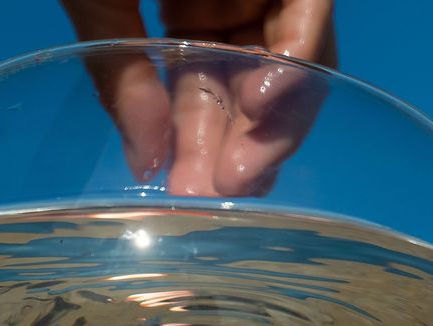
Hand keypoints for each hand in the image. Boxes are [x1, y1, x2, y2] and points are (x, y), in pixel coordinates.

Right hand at [60, 0, 335, 194]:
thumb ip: (122, 70)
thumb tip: (143, 163)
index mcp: (188, 8)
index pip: (212, 92)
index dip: (205, 147)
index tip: (191, 197)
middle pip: (260, 87)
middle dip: (243, 148)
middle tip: (223, 199)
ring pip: (297, 57)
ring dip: (275, 120)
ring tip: (244, 171)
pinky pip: (311, 3)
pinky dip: (298, 54)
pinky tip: (265, 102)